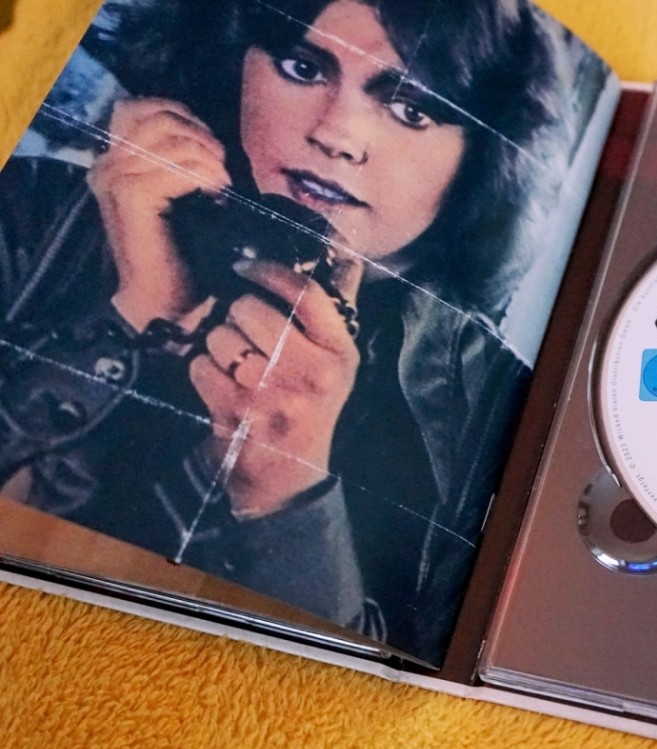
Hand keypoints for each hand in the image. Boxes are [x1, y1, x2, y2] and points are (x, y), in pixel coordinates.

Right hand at [87, 98, 230, 329]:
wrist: (165, 300)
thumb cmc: (181, 251)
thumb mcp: (180, 193)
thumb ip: (179, 159)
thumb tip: (206, 134)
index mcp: (113, 161)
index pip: (139, 107)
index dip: (183, 116)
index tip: (210, 147)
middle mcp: (106, 165)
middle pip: (160, 117)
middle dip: (203, 138)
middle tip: (221, 171)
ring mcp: (114, 180)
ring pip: (173, 140)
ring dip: (209, 159)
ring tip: (219, 187)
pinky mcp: (131, 197)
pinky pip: (178, 168)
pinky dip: (207, 176)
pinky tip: (215, 197)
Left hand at [189, 256, 363, 517]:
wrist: (285, 475)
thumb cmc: (308, 407)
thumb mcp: (336, 363)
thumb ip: (335, 310)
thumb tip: (345, 256)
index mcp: (340, 354)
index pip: (305, 293)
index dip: (269, 271)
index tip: (246, 266)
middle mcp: (312, 373)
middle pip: (252, 309)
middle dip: (237, 316)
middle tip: (244, 332)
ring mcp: (272, 393)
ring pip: (222, 335)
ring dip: (218, 345)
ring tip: (236, 364)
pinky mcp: (236, 411)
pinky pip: (201, 364)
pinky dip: (202, 371)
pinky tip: (222, 385)